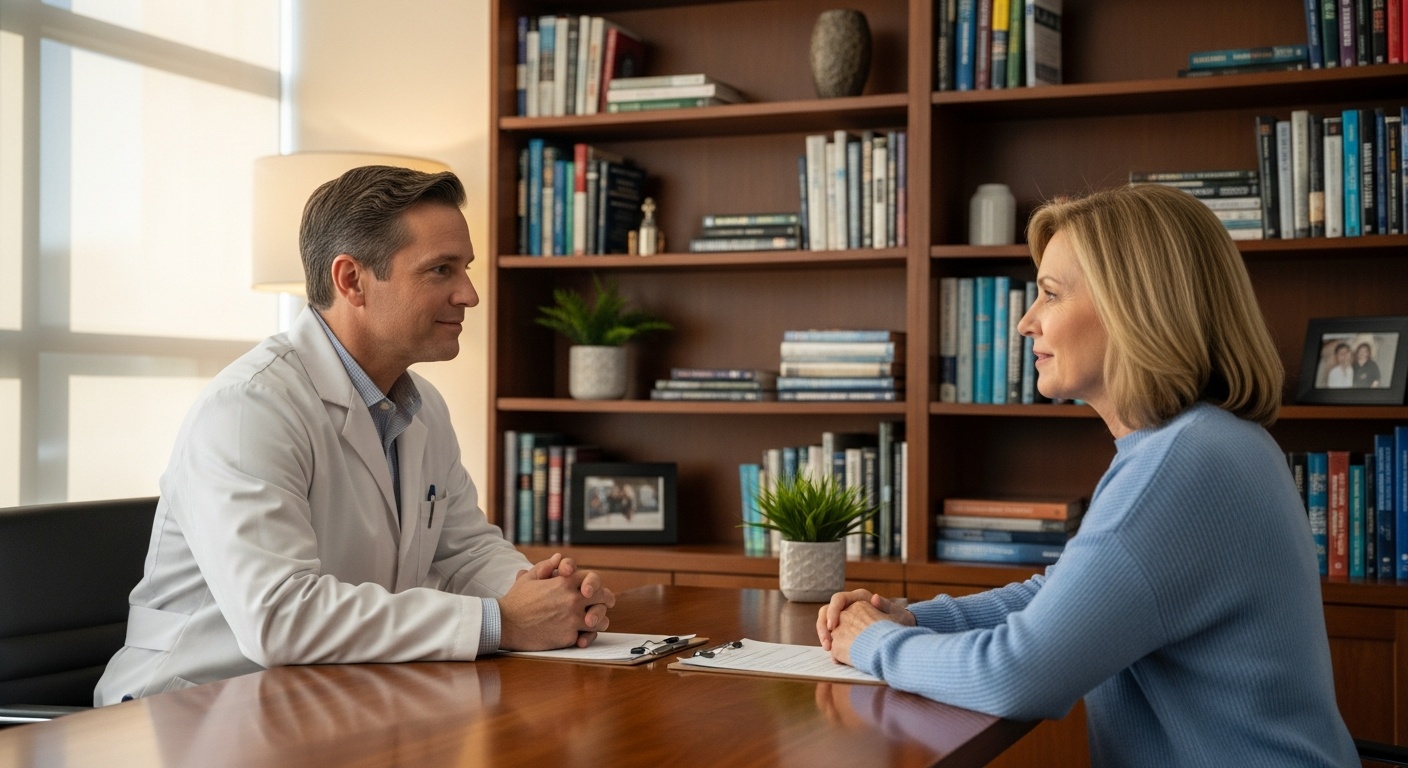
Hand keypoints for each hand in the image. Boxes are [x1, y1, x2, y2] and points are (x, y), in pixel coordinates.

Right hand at [498, 553, 615, 650]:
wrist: (505, 624)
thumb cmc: (516, 600)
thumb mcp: (530, 577)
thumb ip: (547, 566)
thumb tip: (559, 558)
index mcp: (565, 582)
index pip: (593, 579)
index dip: (596, 584)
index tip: (595, 590)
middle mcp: (573, 599)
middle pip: (603, 598)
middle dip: (605, 601)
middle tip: (605, 604)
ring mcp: (573, 619)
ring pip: (601, 620)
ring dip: (599, 621)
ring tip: (593, 622)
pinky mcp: (569, 637)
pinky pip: (586, 636)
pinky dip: (585, 637)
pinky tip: (582, 637)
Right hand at [817, 590, 913, 664]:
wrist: (904, 634)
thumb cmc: (901, 621)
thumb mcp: (896, 615)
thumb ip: (885, 607)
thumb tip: (875, 598)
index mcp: (859, 597)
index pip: (838, 599)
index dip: (832, 611)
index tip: (833, 626)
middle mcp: (849, 606)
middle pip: (826, 611)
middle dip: (823, 627)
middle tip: (827, 643)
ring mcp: (846, 619)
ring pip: (826, 624)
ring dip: (824, 636)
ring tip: (828, 649)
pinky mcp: (846, 633)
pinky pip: (834, 637)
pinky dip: (832, 646)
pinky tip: (835, 657)